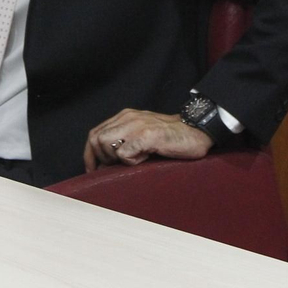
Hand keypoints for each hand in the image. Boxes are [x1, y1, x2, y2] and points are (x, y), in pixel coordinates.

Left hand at [83, 109, 213, 170]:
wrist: (197, 130)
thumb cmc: (171, 137)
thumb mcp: (143, 133)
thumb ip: (125, 141)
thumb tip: (106, 163)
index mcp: (125, 117)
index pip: (94, 134)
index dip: (90, 155)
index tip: (94, 170)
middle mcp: (128, 118)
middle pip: (95, 139)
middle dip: (101, 158)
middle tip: (117, 167)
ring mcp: (137, 126)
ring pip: (106, 143)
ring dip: (115, 158)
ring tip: (135, 160)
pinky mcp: (148, 136)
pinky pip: (125, 152)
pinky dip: (130, 160)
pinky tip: (145, 159)